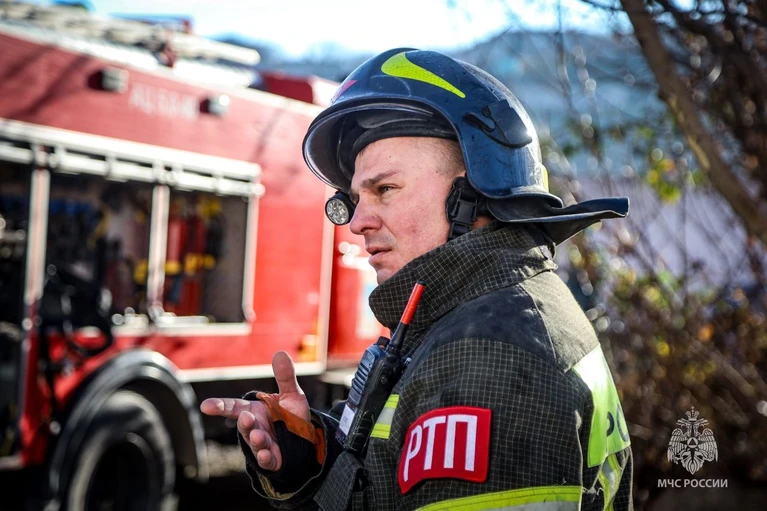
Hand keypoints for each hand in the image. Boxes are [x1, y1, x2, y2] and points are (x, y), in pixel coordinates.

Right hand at [200, 351, 309, 471]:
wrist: (305, 440)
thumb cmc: (292, 416)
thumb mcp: (291, 395)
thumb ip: (285, 377)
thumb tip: (280, 352)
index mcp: (254, 411)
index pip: (233, 408)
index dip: (219, 406)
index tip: (205, 406)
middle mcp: (254, 427)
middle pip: (244, 425)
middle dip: (244, 422)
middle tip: (245, 416)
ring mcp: (262, 444)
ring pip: (254, 442)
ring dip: (254, 439)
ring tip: (258, 434)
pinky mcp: (272, 459)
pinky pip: (266, 460)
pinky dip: (264, 457)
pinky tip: (265, 454)